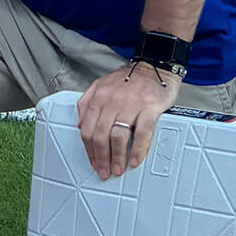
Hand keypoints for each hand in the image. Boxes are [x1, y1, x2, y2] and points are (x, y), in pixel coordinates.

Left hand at [78, 63, 182, 179]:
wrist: (156, 64)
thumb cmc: (130, 78)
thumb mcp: (102, 85)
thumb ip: (88, 103)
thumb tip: (80, 125)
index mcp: (99, 96)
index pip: (88, 130)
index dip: (89, 151)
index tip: (94, 163)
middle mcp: (112, 100)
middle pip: (100, 136)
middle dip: (101, 159)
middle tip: (105, 172)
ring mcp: (132, 104)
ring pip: (118, 137)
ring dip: (117, 158)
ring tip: (119, 169)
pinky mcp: (150, 107)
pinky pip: (142, 133)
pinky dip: (138, 150)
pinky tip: (135, 160)